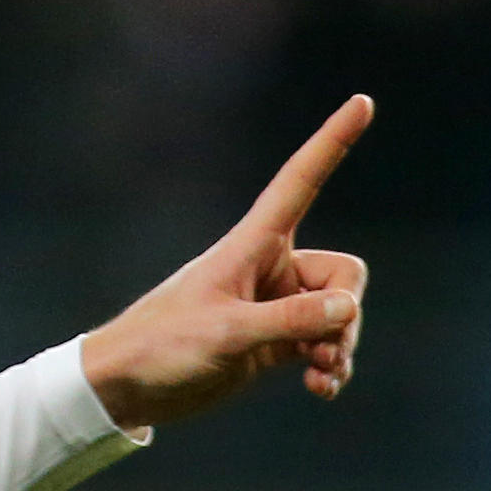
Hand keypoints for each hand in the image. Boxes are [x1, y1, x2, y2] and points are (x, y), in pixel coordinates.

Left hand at [79, 96, 374, 429]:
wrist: (126, 387)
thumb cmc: (161, 346)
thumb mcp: (226, 333)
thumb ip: (289, 321)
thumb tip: (347, 308)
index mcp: (251, 245)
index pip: (301, 182)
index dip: (332, 142)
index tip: (363, 102)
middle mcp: (269, 269)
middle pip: (343, 274)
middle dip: (346, 312)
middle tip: (325, 348)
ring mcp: (274, 308)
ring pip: (339, 313)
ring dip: (340, 344)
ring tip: (323, 374)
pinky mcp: (273, 343)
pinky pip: (323, 344)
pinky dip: (329, 365)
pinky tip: (320, 389)